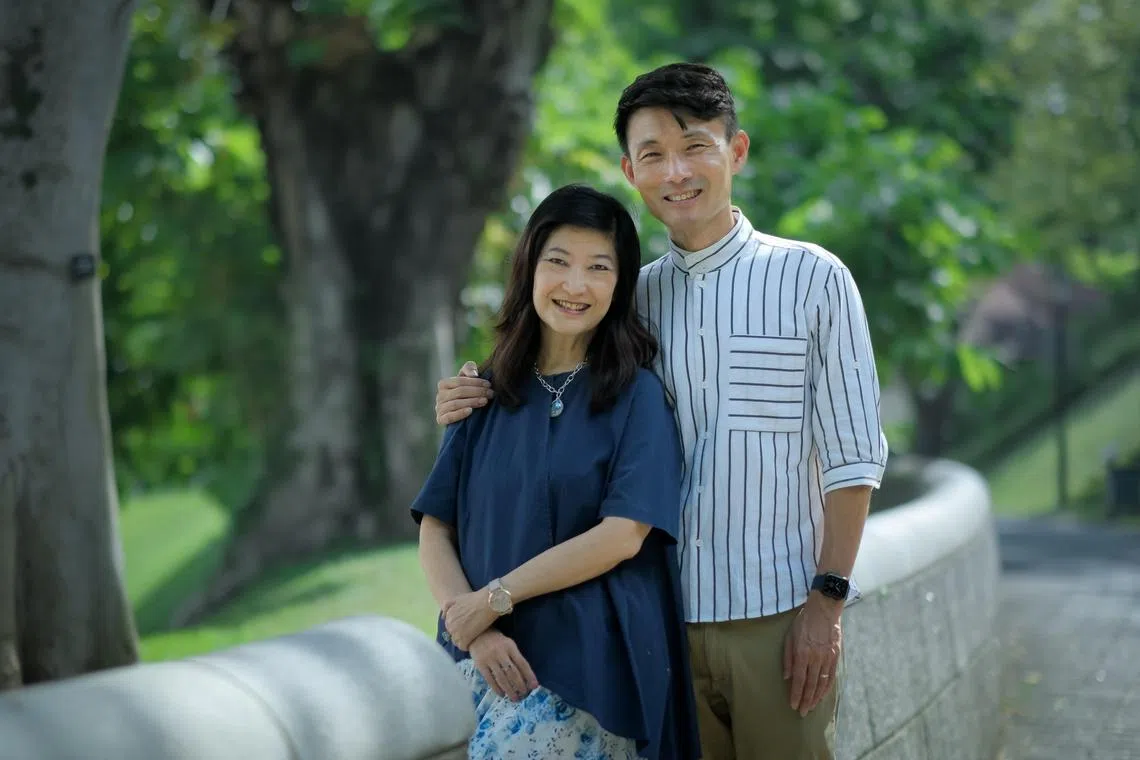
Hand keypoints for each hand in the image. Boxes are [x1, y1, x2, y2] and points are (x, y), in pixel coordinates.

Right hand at [436, 361, 492, 424]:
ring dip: (472, 402)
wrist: (462, 415)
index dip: (475, 382)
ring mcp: (439, 408)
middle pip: (459, 392)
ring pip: (455, 404)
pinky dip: (459, 414)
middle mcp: (439, 396)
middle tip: (490, 394)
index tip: (489, 385)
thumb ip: (469, 369)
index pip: (459, 381)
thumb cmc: (466, 393)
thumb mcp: (467, 378)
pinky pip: (449, 417)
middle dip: (477, 392)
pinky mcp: (441, 420)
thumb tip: (473, 375)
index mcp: (443, 384)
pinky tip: (470, 411)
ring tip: (485, 401)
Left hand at [443, 588, 497, 650]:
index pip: (450, 627)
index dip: (460, 627)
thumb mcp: (458, 598)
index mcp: (448, 616)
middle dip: (461, 633)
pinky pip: (463, 647)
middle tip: (472, 630)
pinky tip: (475, 639)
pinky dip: (468, 645)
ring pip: (457, 642)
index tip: (468, 625)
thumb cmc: (476, 599)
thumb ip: (448, 606)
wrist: (487, 602)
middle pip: (453, 635)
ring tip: (474, 635)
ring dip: (464, 640)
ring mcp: (456, 632)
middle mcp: (449, 625)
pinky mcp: (464, 639)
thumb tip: (443, 617)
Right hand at [469, 629, 537, 700]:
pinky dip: (497, 688)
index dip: (529, 675)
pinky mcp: (480, 665)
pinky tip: (502, 694)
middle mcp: (500, 652)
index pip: (522, 663)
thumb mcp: (508, 644)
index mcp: (510, 646)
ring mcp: (489, 659)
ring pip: (502, 678)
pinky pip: (490, 679)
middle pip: (512, 672)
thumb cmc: (497, 641)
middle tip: (524, 694)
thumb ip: (515, 657)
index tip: (534, 686)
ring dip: (509, 690)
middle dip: (520, 685)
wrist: (476, 635)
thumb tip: (526, 676)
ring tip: (515, 698)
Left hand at [783, 594, 841, 715]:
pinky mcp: (836, 656)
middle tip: (802, 712)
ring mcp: (828, 658)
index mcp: (802, 653)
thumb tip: (786, 676)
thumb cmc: (803, 622)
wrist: (824, 609)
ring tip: (811, 707)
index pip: (798, 679)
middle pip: (810, 684)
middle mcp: (816, 658)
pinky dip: (827, 687)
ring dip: (816, 697)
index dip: (795, 694)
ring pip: (822, 683)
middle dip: (805, 700)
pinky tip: (822, 695)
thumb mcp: (789, 636)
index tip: (793, 705)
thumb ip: (788, 657)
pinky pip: (831, 676)